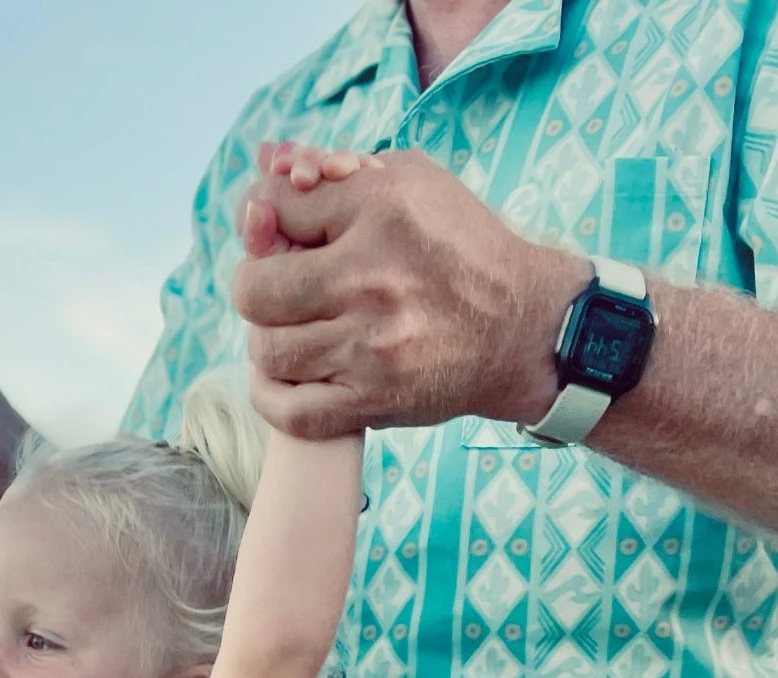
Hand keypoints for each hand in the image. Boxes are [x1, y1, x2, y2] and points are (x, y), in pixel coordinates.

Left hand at [234, 147, 586, 435]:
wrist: (524, 327)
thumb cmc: (461, 247)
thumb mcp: (413, 181)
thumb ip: (338, 171)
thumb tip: (269, 164)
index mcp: (381, 208)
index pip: (275, 207)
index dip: (266, 220)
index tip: (282, 234)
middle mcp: (372, 277)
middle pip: (254, 289)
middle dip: (255, 287)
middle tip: (275, 292)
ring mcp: (371, 346)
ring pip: (267, 351)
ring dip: (267, 343)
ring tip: (290, 332)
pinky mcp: (375, 401)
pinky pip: (289, 413)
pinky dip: (272, 398)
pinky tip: (285, 378)